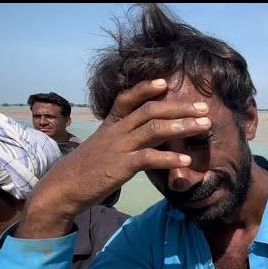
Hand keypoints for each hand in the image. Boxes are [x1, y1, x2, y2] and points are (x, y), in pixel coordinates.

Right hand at [16, 79, 210, 238]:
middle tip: (204, 107)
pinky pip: (149, 158)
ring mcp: (119, 147)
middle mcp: (116, 130)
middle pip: (151, 110)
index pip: (128, 97)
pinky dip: (170, 158)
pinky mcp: (121, 166)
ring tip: (204, 126)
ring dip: (183, 126)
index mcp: (111, 123)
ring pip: (154, 129)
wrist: (63, 187)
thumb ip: (121, 136)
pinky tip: (186, 160)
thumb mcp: (102, 145)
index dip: (146, 88)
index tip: (166, 81)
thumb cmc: (87, 168)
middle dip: (180, 107)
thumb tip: (144, 134)